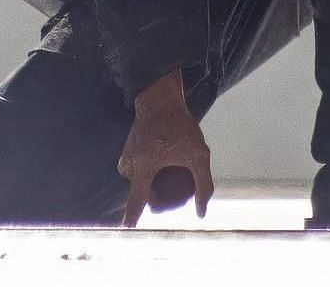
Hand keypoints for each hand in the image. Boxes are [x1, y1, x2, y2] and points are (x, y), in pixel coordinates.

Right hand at [118, 70, 213, 226]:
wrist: (160, 97)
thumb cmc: (179, 126)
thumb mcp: (198, 155)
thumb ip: (203, 184)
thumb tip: (201, 212)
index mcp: (143, 169)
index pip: (136, 202)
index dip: (132, 218)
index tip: (127, 230)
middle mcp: (130, 165)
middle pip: (142, 193)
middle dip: (158, 194)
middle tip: (177, 181)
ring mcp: (126, 156)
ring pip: (140, 180)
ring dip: (153, 181)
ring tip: (172, 169)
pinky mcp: (128, 148)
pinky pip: (137, 169)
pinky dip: (149, 170)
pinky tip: (164, 158)